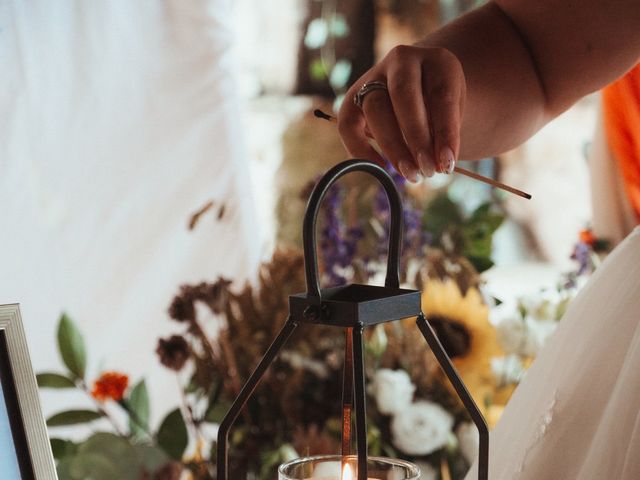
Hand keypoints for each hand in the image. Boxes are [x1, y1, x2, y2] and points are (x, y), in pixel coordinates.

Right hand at [338, 45, 465, 181]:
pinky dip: (359, 147)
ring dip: (392, 146)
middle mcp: (403, 60)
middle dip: (416, 138)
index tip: (447, 163)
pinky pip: (348, 122)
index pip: (441, 94)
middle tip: (427, 170)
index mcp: (437, 60)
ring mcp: (374, 75)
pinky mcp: (353, 96)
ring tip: (409, 173)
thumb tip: (436, 165)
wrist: (421, 88)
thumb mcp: (453, 114)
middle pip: (403, 95)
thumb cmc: (441, 107)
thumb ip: (445, 135)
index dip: (445, 132)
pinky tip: (379, 166)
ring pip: (375, 108)